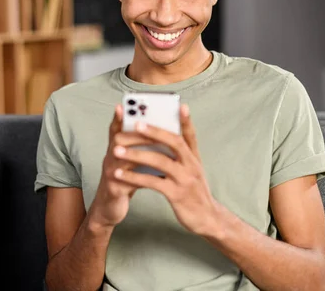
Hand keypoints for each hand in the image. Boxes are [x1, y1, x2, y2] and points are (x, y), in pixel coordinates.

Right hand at [88, 104, 153, 228]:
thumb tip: (164, 131)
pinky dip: (140, 178)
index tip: (123, 104)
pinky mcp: (113, 190)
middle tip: (150, 127)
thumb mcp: (134, 162)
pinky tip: (156, 177)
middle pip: (118, 140)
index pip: (116, 129)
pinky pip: (125, 181)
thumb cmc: (126, 181)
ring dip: (138, 152)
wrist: (110, 209)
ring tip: (157, 150)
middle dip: (135, 132)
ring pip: (121, 159)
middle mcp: (110, 158)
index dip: (119, 117)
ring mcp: (110, 174)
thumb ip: (144, 148)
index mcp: (116, 150)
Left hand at [112, 105, 220, 235]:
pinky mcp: (176, 195)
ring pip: (160, 161)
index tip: (180, 105)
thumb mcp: (192, 171)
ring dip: (136, 154)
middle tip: (136, 123)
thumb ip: (182, 156)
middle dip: (154, 131)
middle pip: (174, 142)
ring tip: (116, 150)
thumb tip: (167, 139)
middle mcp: (192, 165)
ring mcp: (185, 180)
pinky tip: (119, 174)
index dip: (186, 120)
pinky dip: (134, 177)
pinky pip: (153, 182)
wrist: (207, 219)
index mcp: (194, 158)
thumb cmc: (194, 192)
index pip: (190, 135)